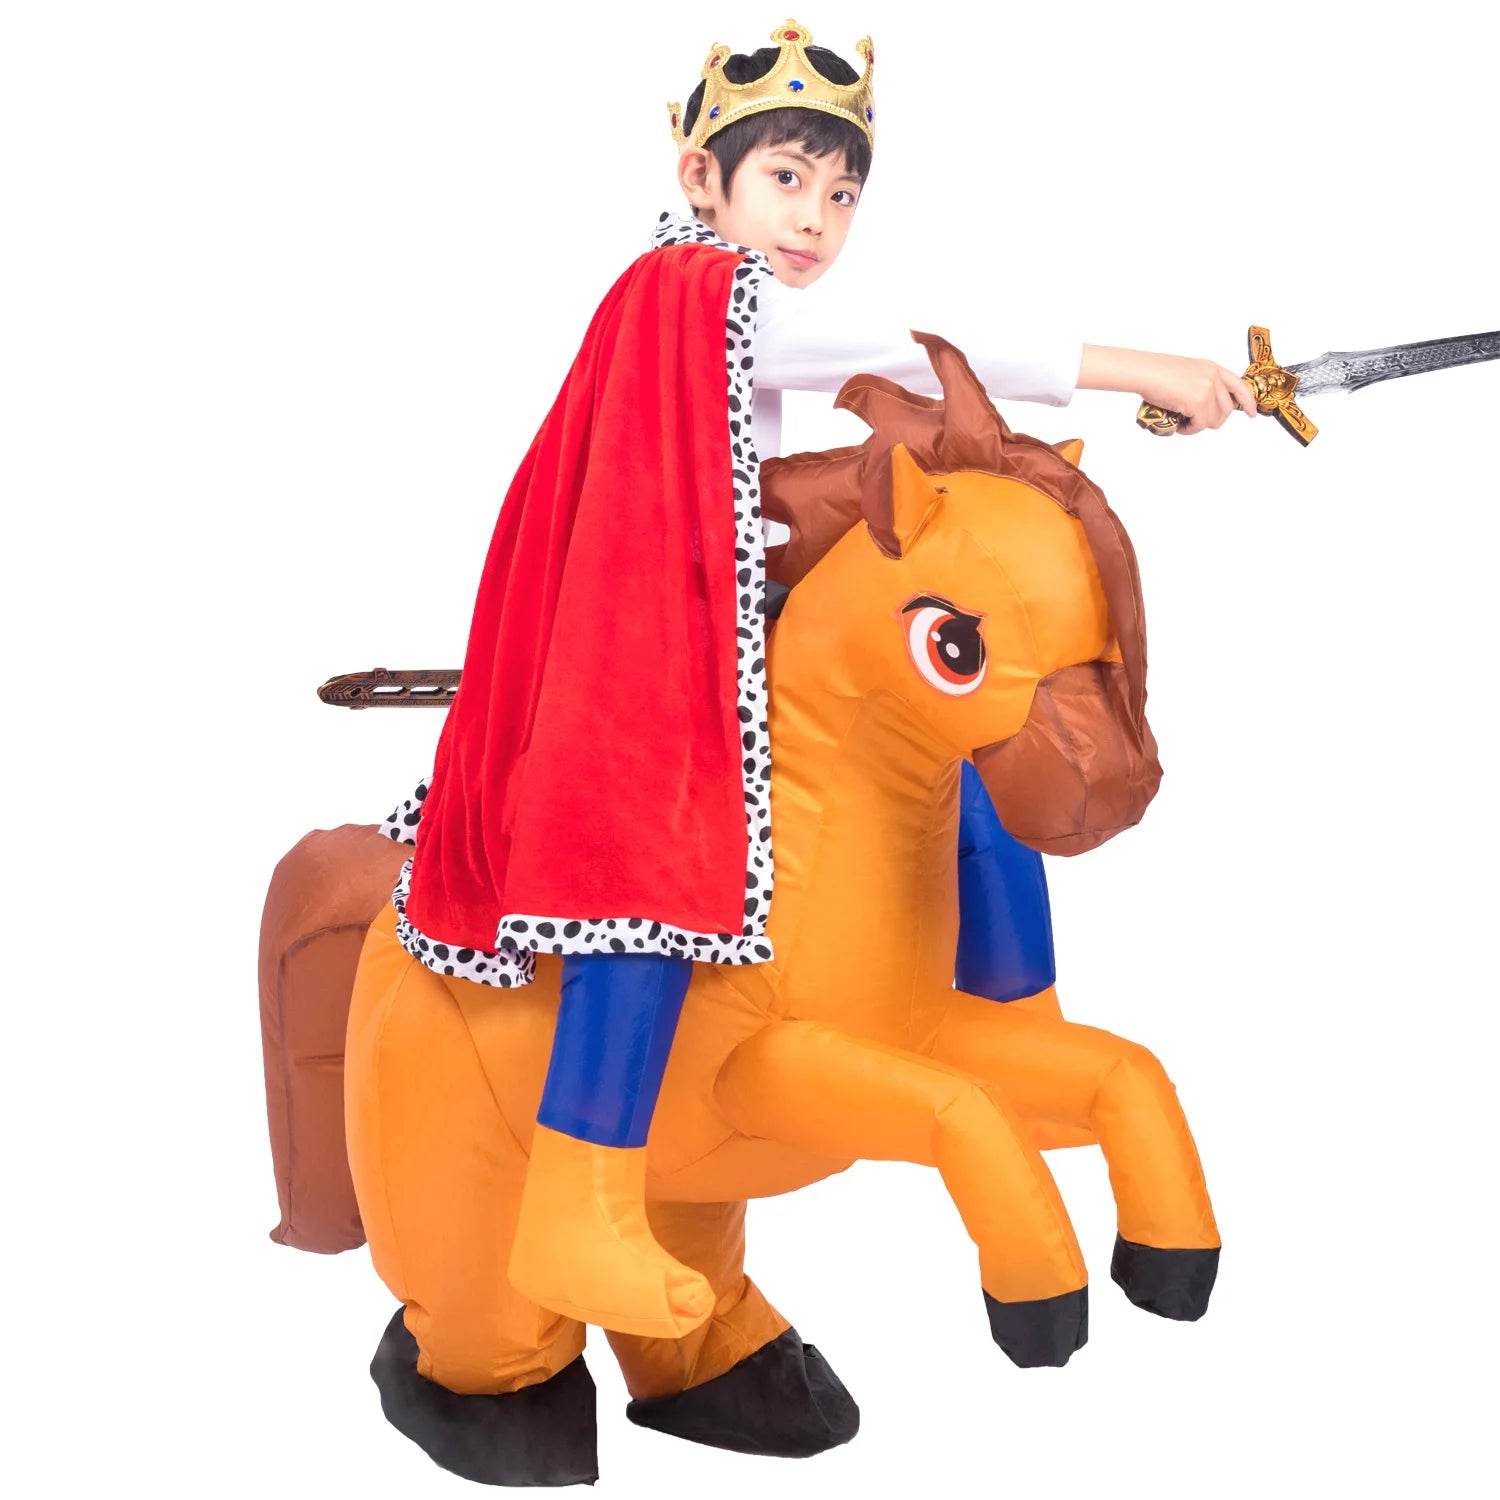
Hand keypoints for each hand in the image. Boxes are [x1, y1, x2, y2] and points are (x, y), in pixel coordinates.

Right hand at [1133, 352, 1257, 434]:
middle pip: (1227, 409)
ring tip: (1184, 423)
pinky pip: (1200, 425)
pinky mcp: (1199, 403)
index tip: (1252, 413)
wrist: (1145, 372)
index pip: (1240, 386)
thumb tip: (1203, 405)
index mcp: (1212, 368)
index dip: (1248, 401)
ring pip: (1214, 419)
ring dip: (1199, 425)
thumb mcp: (1187, 371)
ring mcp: (1208, 390)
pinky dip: (1189, 429)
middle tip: (1198, 423)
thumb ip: (1201, 383)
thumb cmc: (1156, 372)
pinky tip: (1179, 426)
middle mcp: (1214, 378)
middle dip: (1214, 420)